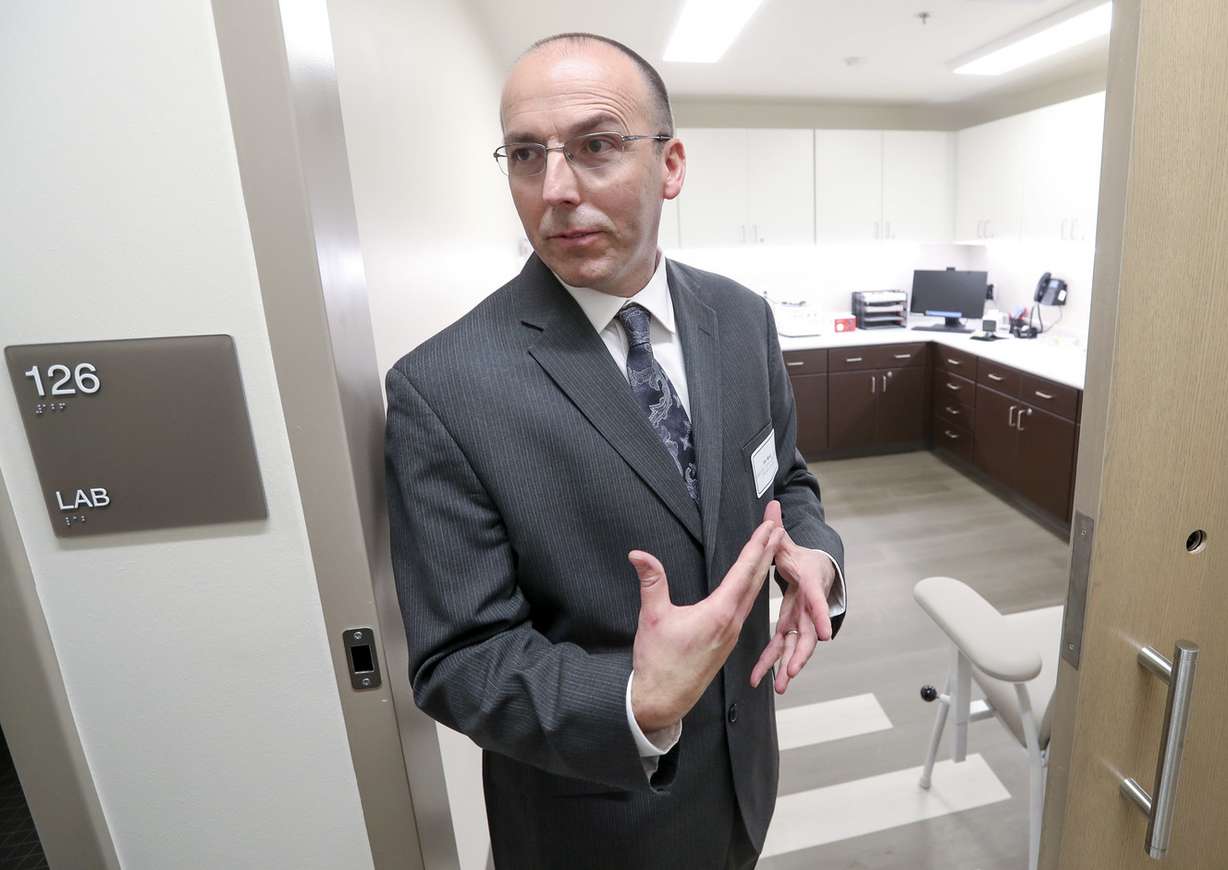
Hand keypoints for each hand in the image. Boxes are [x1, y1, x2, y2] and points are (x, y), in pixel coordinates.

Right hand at [629, 504, 784, 732]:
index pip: (744, 571)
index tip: (770, 526)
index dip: (757, 545)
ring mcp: (731, 633)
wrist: (662, 699)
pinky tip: (752, 584)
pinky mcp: (727, 642)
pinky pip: (746, 607)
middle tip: (778, 526)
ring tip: (770, 548)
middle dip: (767, 550)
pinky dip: (753, 587)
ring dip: (762, 568)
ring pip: (753, 594)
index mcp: (718, 613)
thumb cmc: (658, 661)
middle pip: (756, 579)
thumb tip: (638, 554)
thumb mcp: (652, 617)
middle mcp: (731, 622)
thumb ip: (651, 582)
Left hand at [750, 500, 835, 693]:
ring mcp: (803, 618)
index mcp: (808, 584)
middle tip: (794, 671)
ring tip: (780, 685)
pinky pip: (785, 647)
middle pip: (808, 632)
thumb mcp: (789, 542)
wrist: (817, 570)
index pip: (815, 600)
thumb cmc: (802, 558)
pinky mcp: (793, 626)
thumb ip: (778, 528)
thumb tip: (771, 504)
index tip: (823, 636)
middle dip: (802, 654)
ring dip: (789, 665)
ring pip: (797, 646)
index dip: (819, 616)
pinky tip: (770, 681)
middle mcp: (809, 605)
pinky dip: (778, 663)